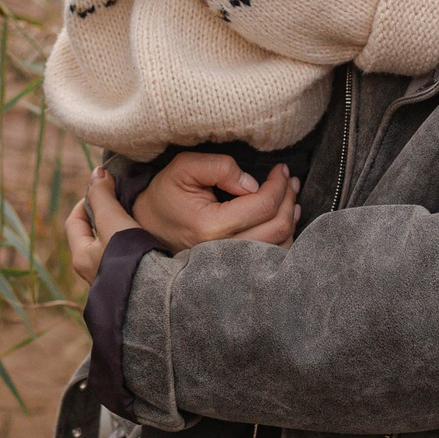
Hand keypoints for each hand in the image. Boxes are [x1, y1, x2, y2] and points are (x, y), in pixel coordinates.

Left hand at [63, 167, 139, 284]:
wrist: (155, 293)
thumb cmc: (129, 255)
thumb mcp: (112, 219)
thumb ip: (102, 195)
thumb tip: (96, 173)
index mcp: (81, 257)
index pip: (74, 222)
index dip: (86, 201)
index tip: (103, 189)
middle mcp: (91, 272)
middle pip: (91, 235)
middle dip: (103, 216)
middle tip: (119, 202)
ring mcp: (110, 280)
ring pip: (108, 247)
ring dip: (117, 231)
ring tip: (134, 218)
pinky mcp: (128, 284)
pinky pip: (123, 260)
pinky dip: (130, 246)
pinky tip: (146, 240)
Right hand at [133, 153, 299, 251]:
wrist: (147, 225)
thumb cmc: (166, 194)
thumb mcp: (184, 168)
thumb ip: (219, 167)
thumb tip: (252, 184)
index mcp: (211, 227)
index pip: (263, 206)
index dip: (278, 185)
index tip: (281, 169)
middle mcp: (223, 252)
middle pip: (277, 228)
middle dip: (289, 198)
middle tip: (289, 179)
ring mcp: (229, 265)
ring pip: (280, 247)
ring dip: (290, 219)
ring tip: (289, 196)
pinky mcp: (233, 269)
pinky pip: (271, 258)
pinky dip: (283, 237)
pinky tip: (282, 219)